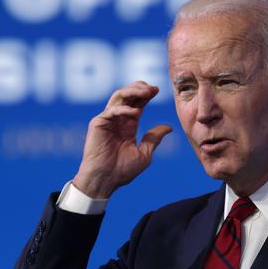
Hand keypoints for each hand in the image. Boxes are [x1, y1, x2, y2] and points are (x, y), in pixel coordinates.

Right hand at [72, 81, 172, 198]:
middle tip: (153, 88)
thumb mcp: (144, 153)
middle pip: (128, 95)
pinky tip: (136, 112)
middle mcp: (118, 119)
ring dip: (132, 91)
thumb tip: (169, 127)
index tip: (158, 90)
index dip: (147, 94)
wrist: (105, 180)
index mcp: (128, 125)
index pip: (137, 103)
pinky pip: (111, 110)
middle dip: (140, 88)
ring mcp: (107, 120)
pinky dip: (124, 109)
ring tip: (146, 91)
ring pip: (118, 97)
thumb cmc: (123, 170)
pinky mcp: (98, 124)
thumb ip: (154, 138)